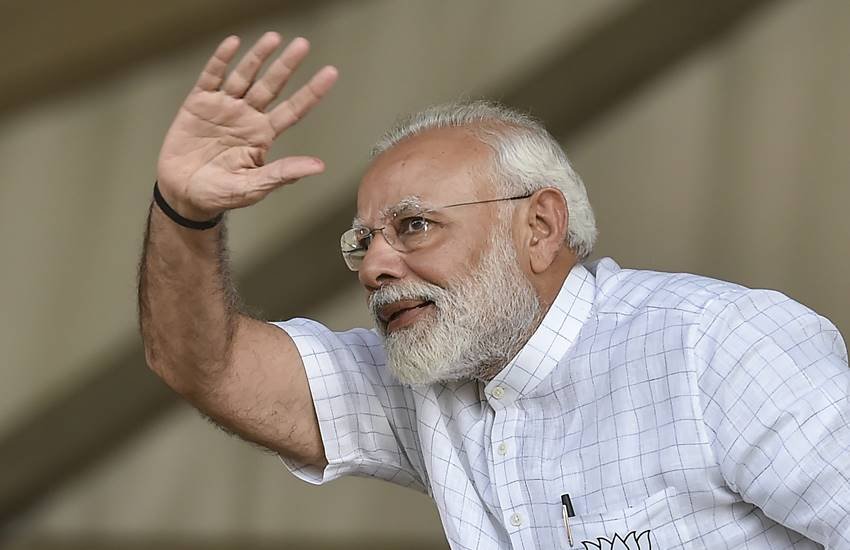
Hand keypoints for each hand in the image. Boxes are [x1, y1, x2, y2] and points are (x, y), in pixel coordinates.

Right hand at [157, 32, 337, 219]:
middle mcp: (247, 116)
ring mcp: (224, 107)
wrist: (184, 194)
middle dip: (286, 66)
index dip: (311, 92)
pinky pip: (212, 77)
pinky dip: (221, 60)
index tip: (329, 73)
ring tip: (274, 38)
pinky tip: (233, 44)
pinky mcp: (199, 104)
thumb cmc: (220, 193)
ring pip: (245, 76)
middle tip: (303, 45)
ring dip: (258, 57)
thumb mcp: (255, 187)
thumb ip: (283, 173)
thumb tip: (318, 166)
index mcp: (264, 135)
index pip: (293, 109)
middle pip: (272, 86)